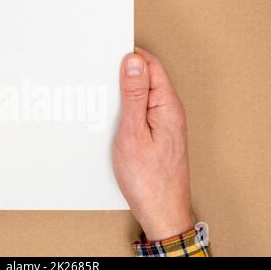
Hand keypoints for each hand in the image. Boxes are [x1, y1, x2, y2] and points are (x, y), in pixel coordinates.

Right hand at [112, 47, 194, 240]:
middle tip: (100, 81)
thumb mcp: (133, 133)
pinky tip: (114, 118)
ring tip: (104, 101)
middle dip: (123, 75)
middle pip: (147, 79)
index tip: (107, 58)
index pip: (150, 65)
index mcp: (167, 106)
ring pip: (143, 96)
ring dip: (124, 94)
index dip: (129, 58)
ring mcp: (165, 124)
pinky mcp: (159, 135)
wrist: (162, 211)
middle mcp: (170, 112)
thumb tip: (133, 61)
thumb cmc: (148, 178)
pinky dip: (127, 110)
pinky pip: (143, 112)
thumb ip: (133, 96)